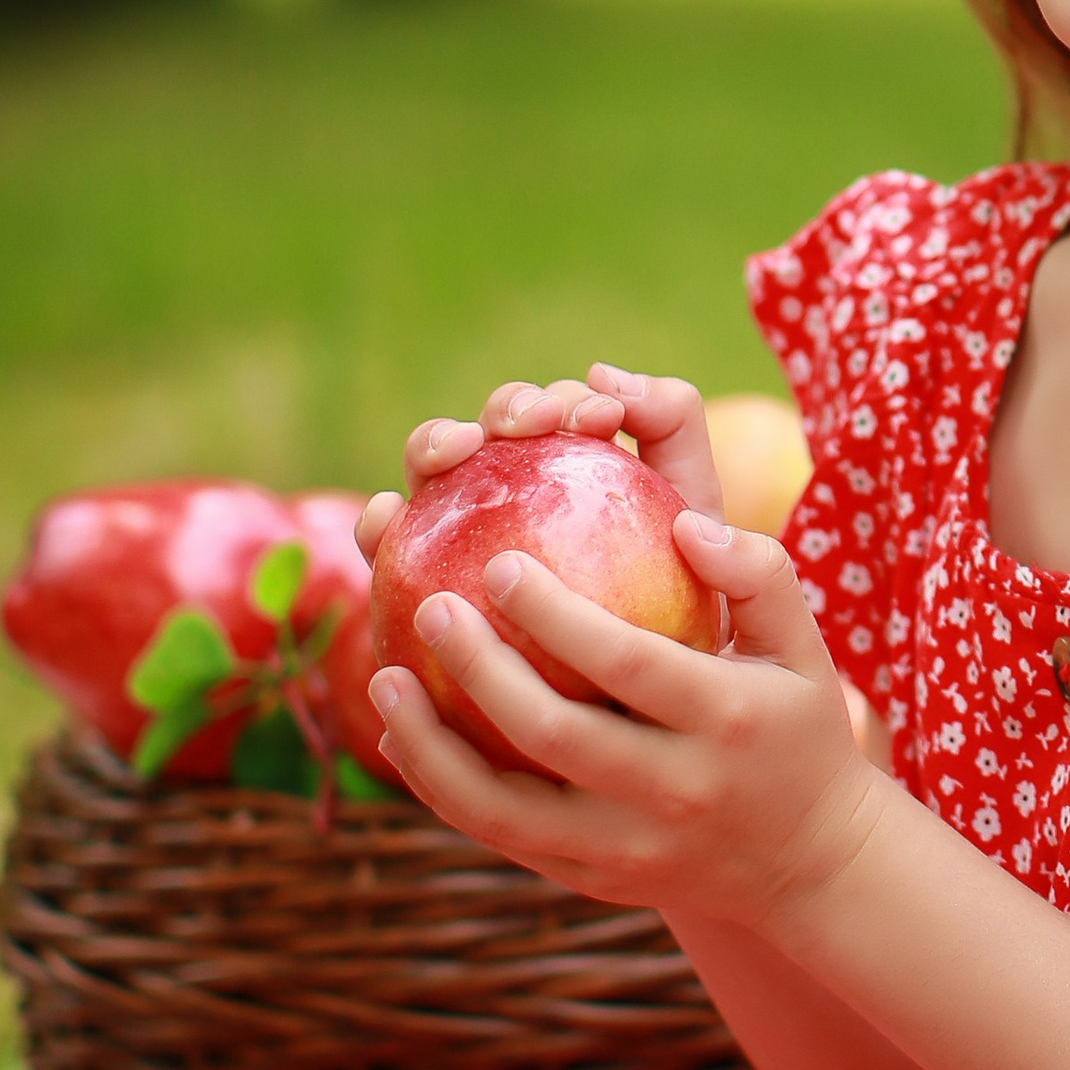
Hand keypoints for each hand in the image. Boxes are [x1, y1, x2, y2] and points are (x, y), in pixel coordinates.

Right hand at [353, 365, 721, 564]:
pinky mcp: (422, 590)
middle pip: (489, 429)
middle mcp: (508, 488)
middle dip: (503, 410)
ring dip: (433, 444)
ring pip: (429, 474)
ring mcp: (460, 536)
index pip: (552, 413)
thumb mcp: (694, 500)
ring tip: (453, 454)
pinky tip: (383, 521)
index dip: (565, 401)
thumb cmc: (682, 592)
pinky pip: (388, 556)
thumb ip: (670, 421)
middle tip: (531, 425)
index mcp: (564, 461)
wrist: (658, 697)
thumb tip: (603, 373)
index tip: (602, 420)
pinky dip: (376, 525)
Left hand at [368, 513, 885, 936]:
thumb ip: (759, 572)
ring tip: (381, 677)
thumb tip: (684, 522)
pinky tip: (400, 734)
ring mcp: (627, 848)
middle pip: (553, 734)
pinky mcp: (591, 880)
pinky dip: (442, 787)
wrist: (811, 863)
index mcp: (725, 721)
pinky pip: (499, 837)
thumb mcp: (804, 646)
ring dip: (431, 744)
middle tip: (430, 607)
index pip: (627, 663)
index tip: (499, 562)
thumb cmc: (796, 727)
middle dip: (480, 669)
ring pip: (504, 809)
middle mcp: (673, 791)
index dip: (556, 615)